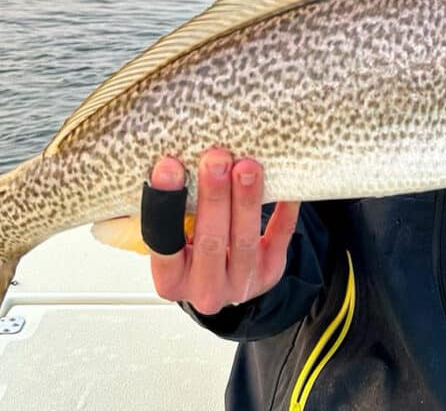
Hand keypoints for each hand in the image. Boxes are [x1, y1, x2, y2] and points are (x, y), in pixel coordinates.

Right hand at [146, 148, 299, 315]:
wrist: (225, 279)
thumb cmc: (194, 251)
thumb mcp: (173, 237)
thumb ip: (171, 208)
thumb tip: (171, 157)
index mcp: (170, 279)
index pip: (162, 242)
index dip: (164, 203)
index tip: (168, 166)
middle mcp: (204, 288)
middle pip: (210, 241)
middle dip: (214, 196)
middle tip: (216, 160)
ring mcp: (241, 283)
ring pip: (244, 240)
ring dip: (246, 199)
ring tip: (247, 167)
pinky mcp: (270, 272)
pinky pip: (280, 236)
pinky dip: (283, 209)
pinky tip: (283, 185)